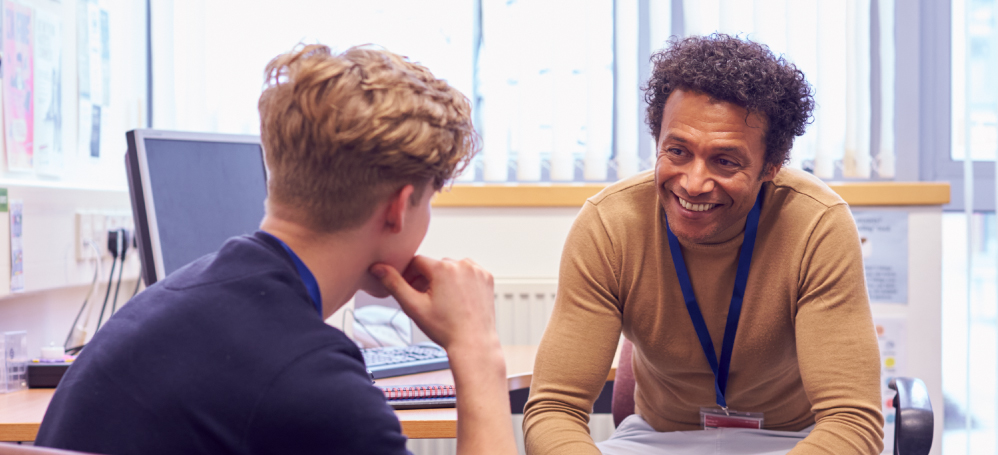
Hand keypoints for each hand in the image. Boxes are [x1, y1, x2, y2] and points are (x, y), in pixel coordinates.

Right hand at [369, 256, 498, 351]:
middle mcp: (462, 264)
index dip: (409, 276)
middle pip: (435, 265)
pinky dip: (461, 281)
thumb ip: (394, 284)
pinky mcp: (487, 277)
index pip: (417, 262)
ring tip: (443, 301)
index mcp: (443, 268)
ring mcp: (477, 270)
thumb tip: (377, 267)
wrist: (473, 343)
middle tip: (424, 300)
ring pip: (451, 268)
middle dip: (427, 279)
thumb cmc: (445, 329)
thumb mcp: (413, 306)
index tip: (410, 291)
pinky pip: (468, 272)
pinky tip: (457, 298)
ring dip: (444, 279)